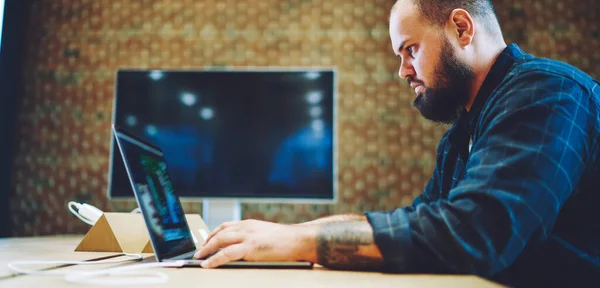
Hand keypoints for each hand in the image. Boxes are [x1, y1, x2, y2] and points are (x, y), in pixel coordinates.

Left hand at [194, 219, 313, 267]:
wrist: (299, 239)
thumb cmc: (287, 240)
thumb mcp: (266, 234)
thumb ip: (254, 237)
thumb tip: (245, 247)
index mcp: (250, 224)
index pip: (226, 226)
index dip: (213, 234)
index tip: (206, 241)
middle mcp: (246, 227)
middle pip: (220, 232)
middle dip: (206, 242)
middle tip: (199, 252)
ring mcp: (248, 236)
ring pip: (220, 240)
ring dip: (206, 249)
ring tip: (199, 258)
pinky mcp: (250, 248)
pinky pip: (226, 253)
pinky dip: (214, 259)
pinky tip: (207, 264)